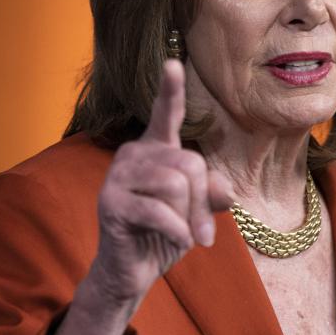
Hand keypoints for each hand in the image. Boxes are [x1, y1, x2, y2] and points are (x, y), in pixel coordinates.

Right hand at [90, 59, 233, 304]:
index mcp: (157, 148)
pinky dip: (178, 233)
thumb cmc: (167, 232)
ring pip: (176, 185)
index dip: (171, 89)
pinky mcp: (110, 202)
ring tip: (185, 235)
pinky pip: (161, 212)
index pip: (167, 113)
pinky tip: (176, 242)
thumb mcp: (198, 210)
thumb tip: (224, 189)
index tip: (174, 63)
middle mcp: (134, 153)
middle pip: (190, 164)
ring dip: (190, 219)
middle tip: (204, 233)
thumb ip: (212, 193)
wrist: (134, 271)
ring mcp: (118, 176)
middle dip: (203, 202)